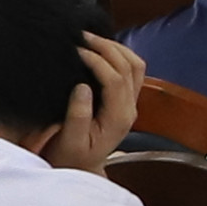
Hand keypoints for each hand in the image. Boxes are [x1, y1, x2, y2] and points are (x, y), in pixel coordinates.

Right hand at [49, 33, 147, 171]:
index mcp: (118, 118)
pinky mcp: (124, 101)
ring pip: (135, 66)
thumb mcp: (70, 141)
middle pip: (130, 67)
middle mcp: (130, 108)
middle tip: (83, 35)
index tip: (76, 50)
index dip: (97, 61)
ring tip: (91, 38)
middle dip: (108, 47)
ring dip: (116, 48)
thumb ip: (78, 115)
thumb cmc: (71, 157)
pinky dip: (118, 56)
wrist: (80, 170)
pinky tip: (100, 49)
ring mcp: (130, 104)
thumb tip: (83, 87)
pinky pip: (131, 72)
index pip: (115, 79)